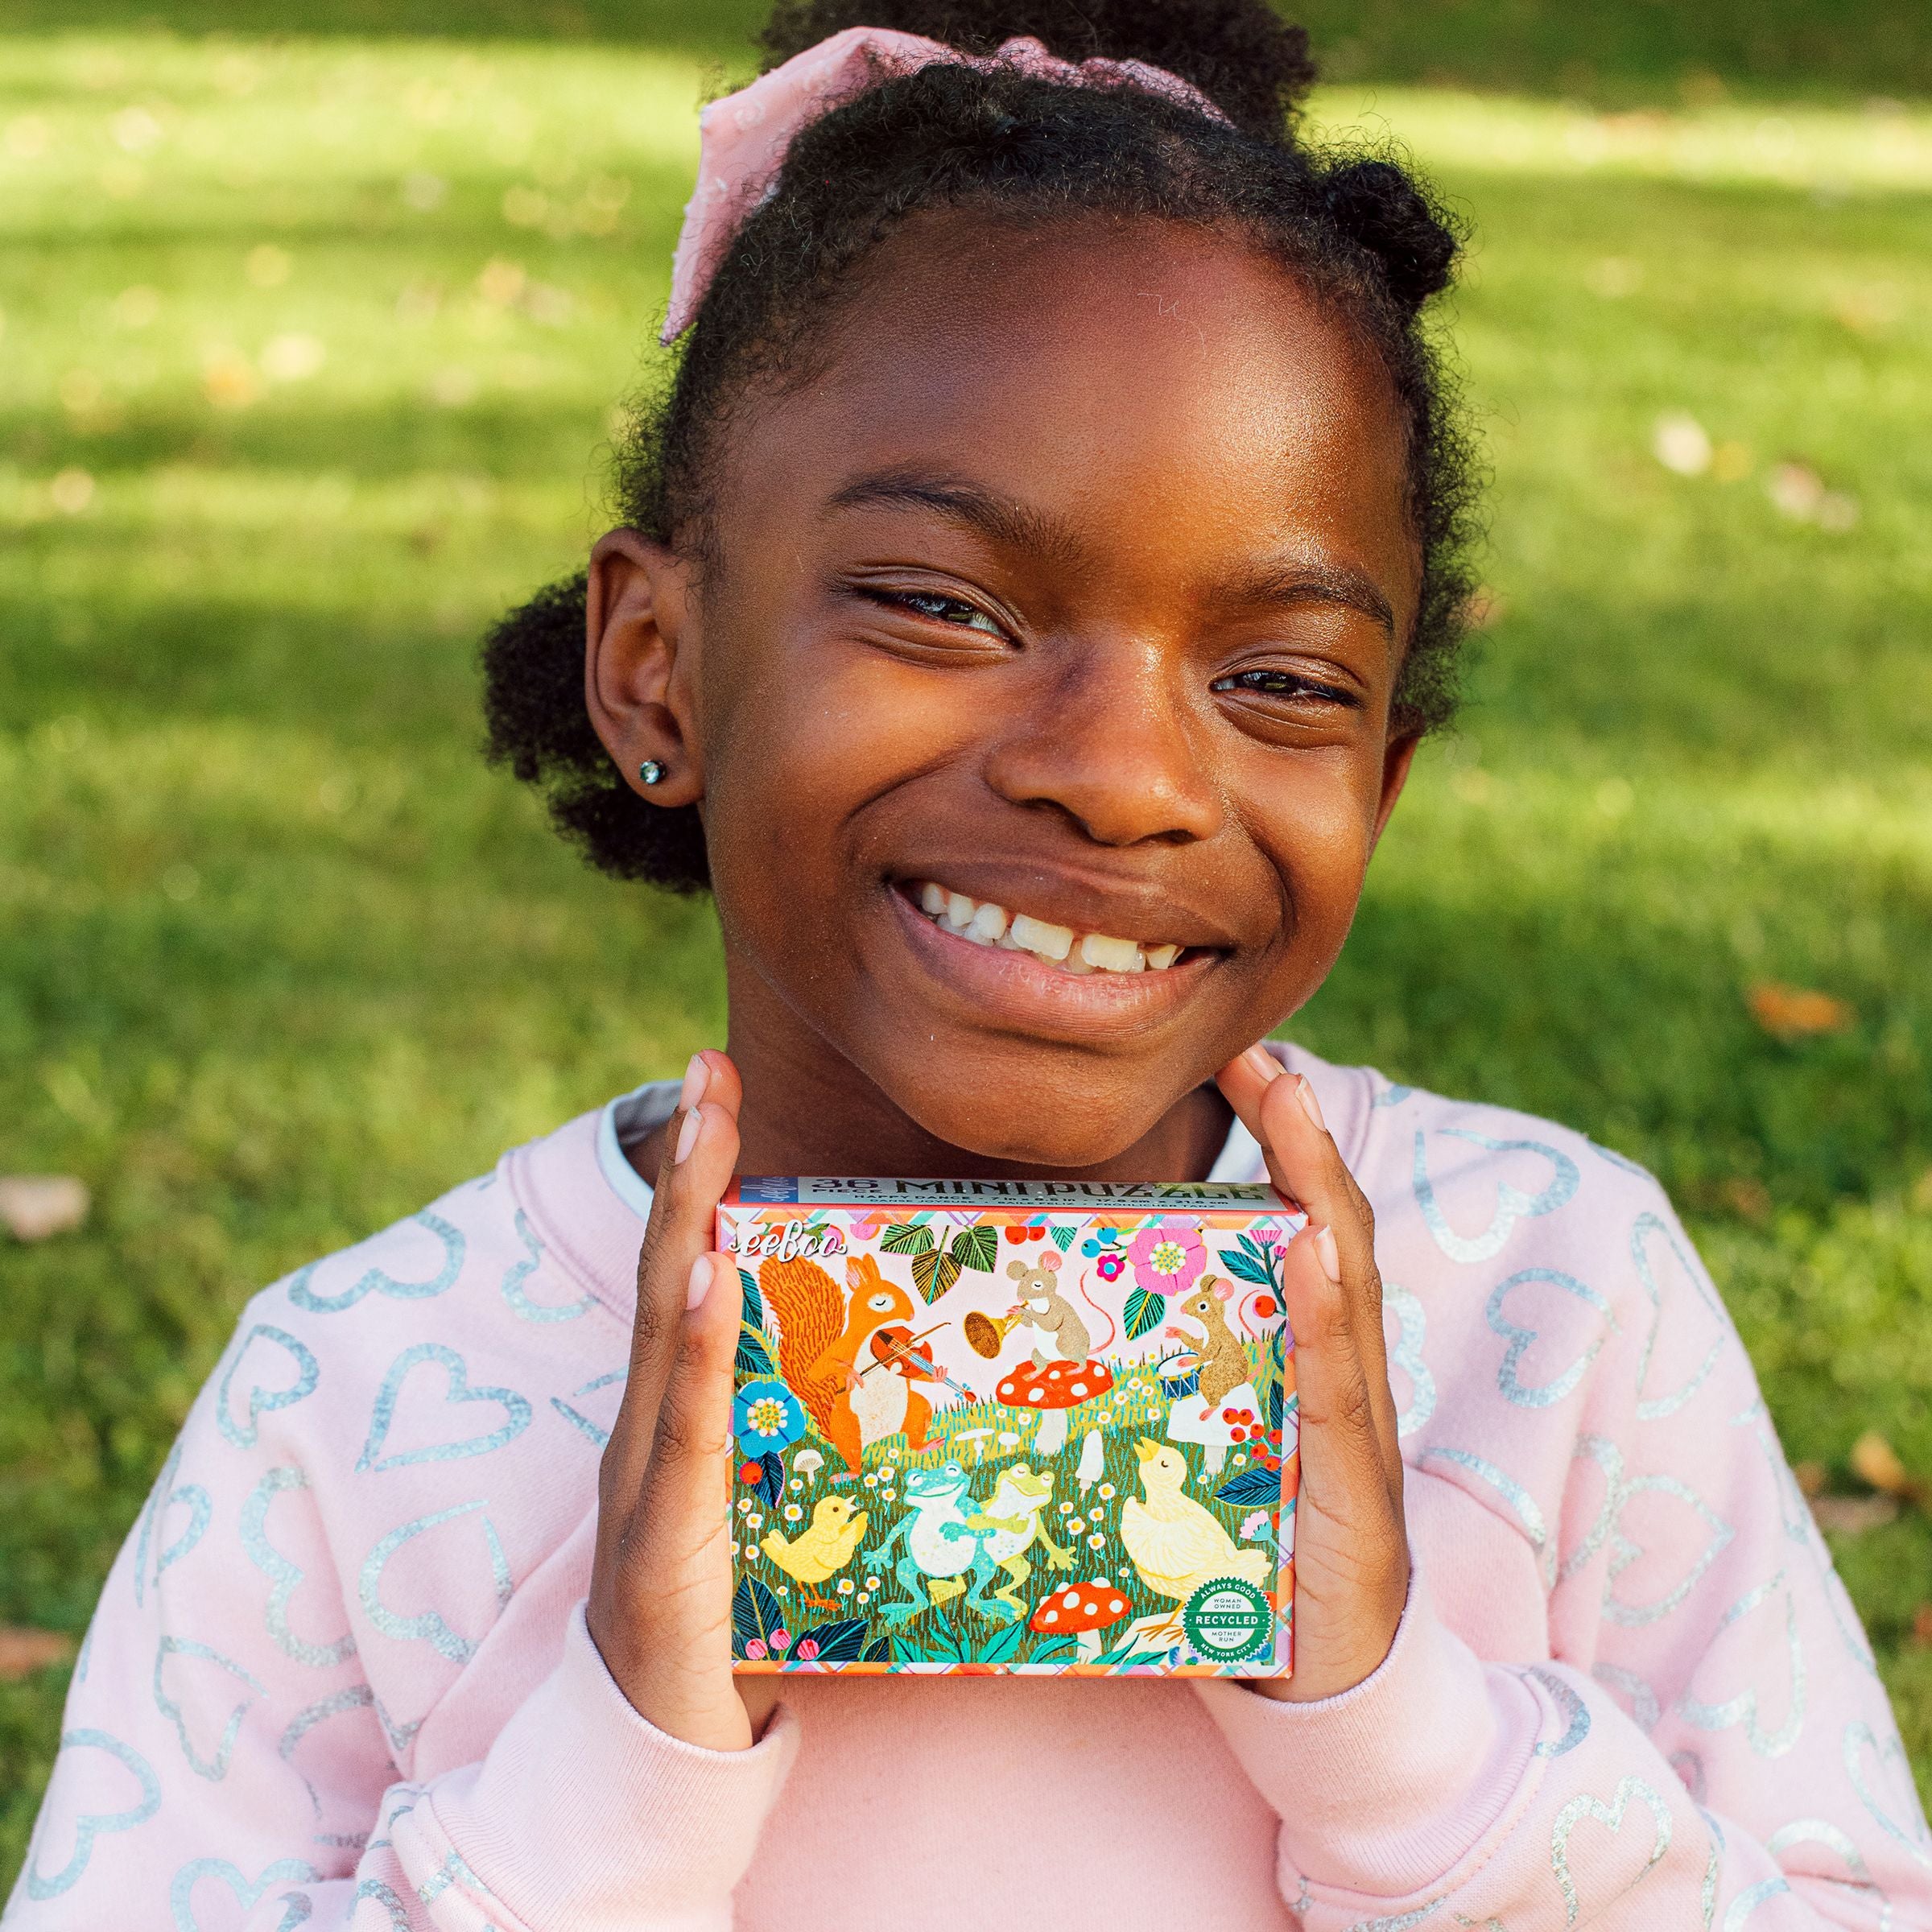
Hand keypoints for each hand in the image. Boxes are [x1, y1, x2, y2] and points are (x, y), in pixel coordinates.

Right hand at [586, 1049, 752, 1751]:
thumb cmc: (733, 1621)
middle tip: (706, 1068)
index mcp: (676, 1413)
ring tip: (702, 1136)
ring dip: (683, 1227)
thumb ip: (805, 1429)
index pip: (685, 1271)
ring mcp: (644, 1481)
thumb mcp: (776, 1500)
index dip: (694, 1177)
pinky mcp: (660, 1545)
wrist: (665, 1754)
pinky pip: (679, 1434)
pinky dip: (690, 1353)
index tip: (712, 1081)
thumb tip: (900, 1360)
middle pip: (666, 1275)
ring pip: (663, 1334)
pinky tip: (707, 1281)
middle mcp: (648, 1429)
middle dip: (685, 1167)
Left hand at [1216, 1046, 1409, 1702]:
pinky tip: (1310, 1248)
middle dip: (1303, 1138)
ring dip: (1322, 1189)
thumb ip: (1161, 1381)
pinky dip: (1330, 1310)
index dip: (1283, 1142)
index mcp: (1306, 1358)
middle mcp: (1342, 1374)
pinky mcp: (1356, 1487)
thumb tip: (1046, 1325)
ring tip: (1294, 1107)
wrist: (1322, 1683)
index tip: (1241, 1061)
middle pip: (1332, 1231)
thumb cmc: (1250, 1558)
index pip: (1302, 1224)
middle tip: (1263, 1056)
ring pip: (1347, 1286)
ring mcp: (1357, 1425)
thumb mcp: (1201, 1445)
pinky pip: (1342, 1385)